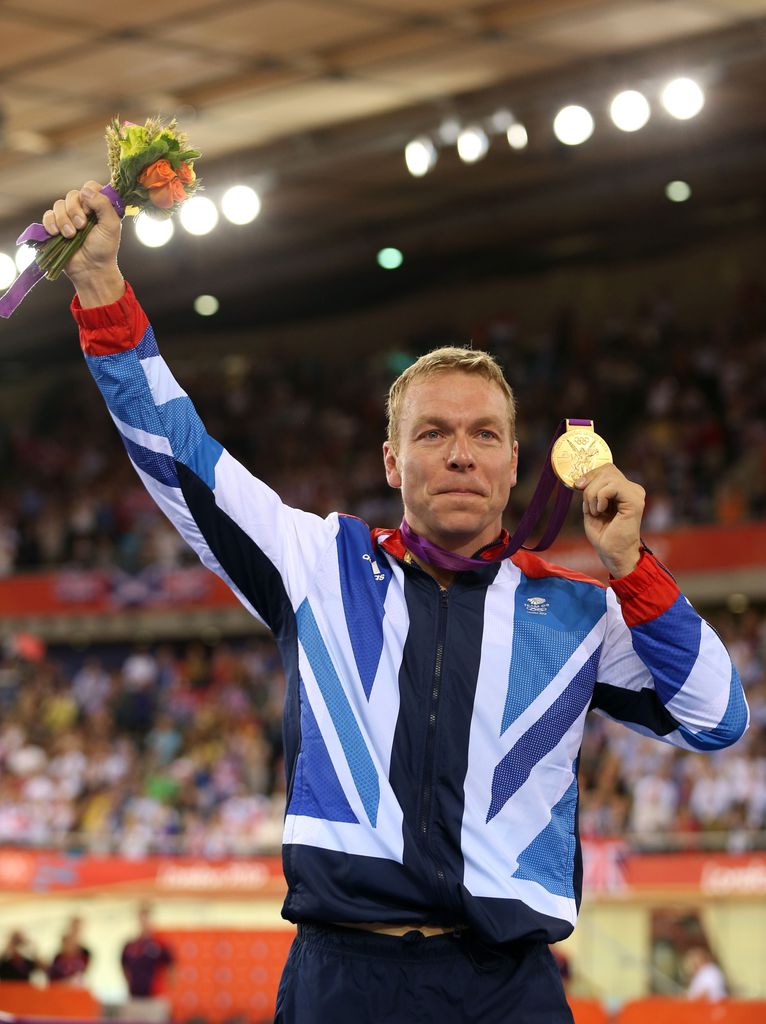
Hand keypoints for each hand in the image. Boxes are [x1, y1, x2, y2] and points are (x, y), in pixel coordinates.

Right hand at [41, 180, 123, 306]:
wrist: (90, 269)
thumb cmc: (104, 249)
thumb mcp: (111, 226)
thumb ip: (104, 205)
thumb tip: (86, 191)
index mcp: (98, 206)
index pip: (90, 186)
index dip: (88, 195)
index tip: (90, 211)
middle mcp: (82, 209)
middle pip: (72, 195)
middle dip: (75, 211)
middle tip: (81, 227)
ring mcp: (67, 217)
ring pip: (58, 205)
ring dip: (63, 220)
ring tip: (71, 235)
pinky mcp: (54, 226)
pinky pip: (47, 216)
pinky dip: (50, 224)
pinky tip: (57, 234)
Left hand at [574, 464, 643, 577]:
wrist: (613, 554)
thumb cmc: (604, 535)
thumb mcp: (591, 508)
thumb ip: (589, 491)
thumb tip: (581, 480)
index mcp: (623, 489)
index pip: (607, 469)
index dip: (590, 474)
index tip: (578, 486)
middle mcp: (632, 488)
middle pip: (607, 469)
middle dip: (590, 485)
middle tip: (589, 506)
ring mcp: (635, 493)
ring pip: (607, 477)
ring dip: (593, 495)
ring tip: (595, 512)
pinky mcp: (635, 500)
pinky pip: (611, 486)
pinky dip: (599, 498)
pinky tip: (601, 511)